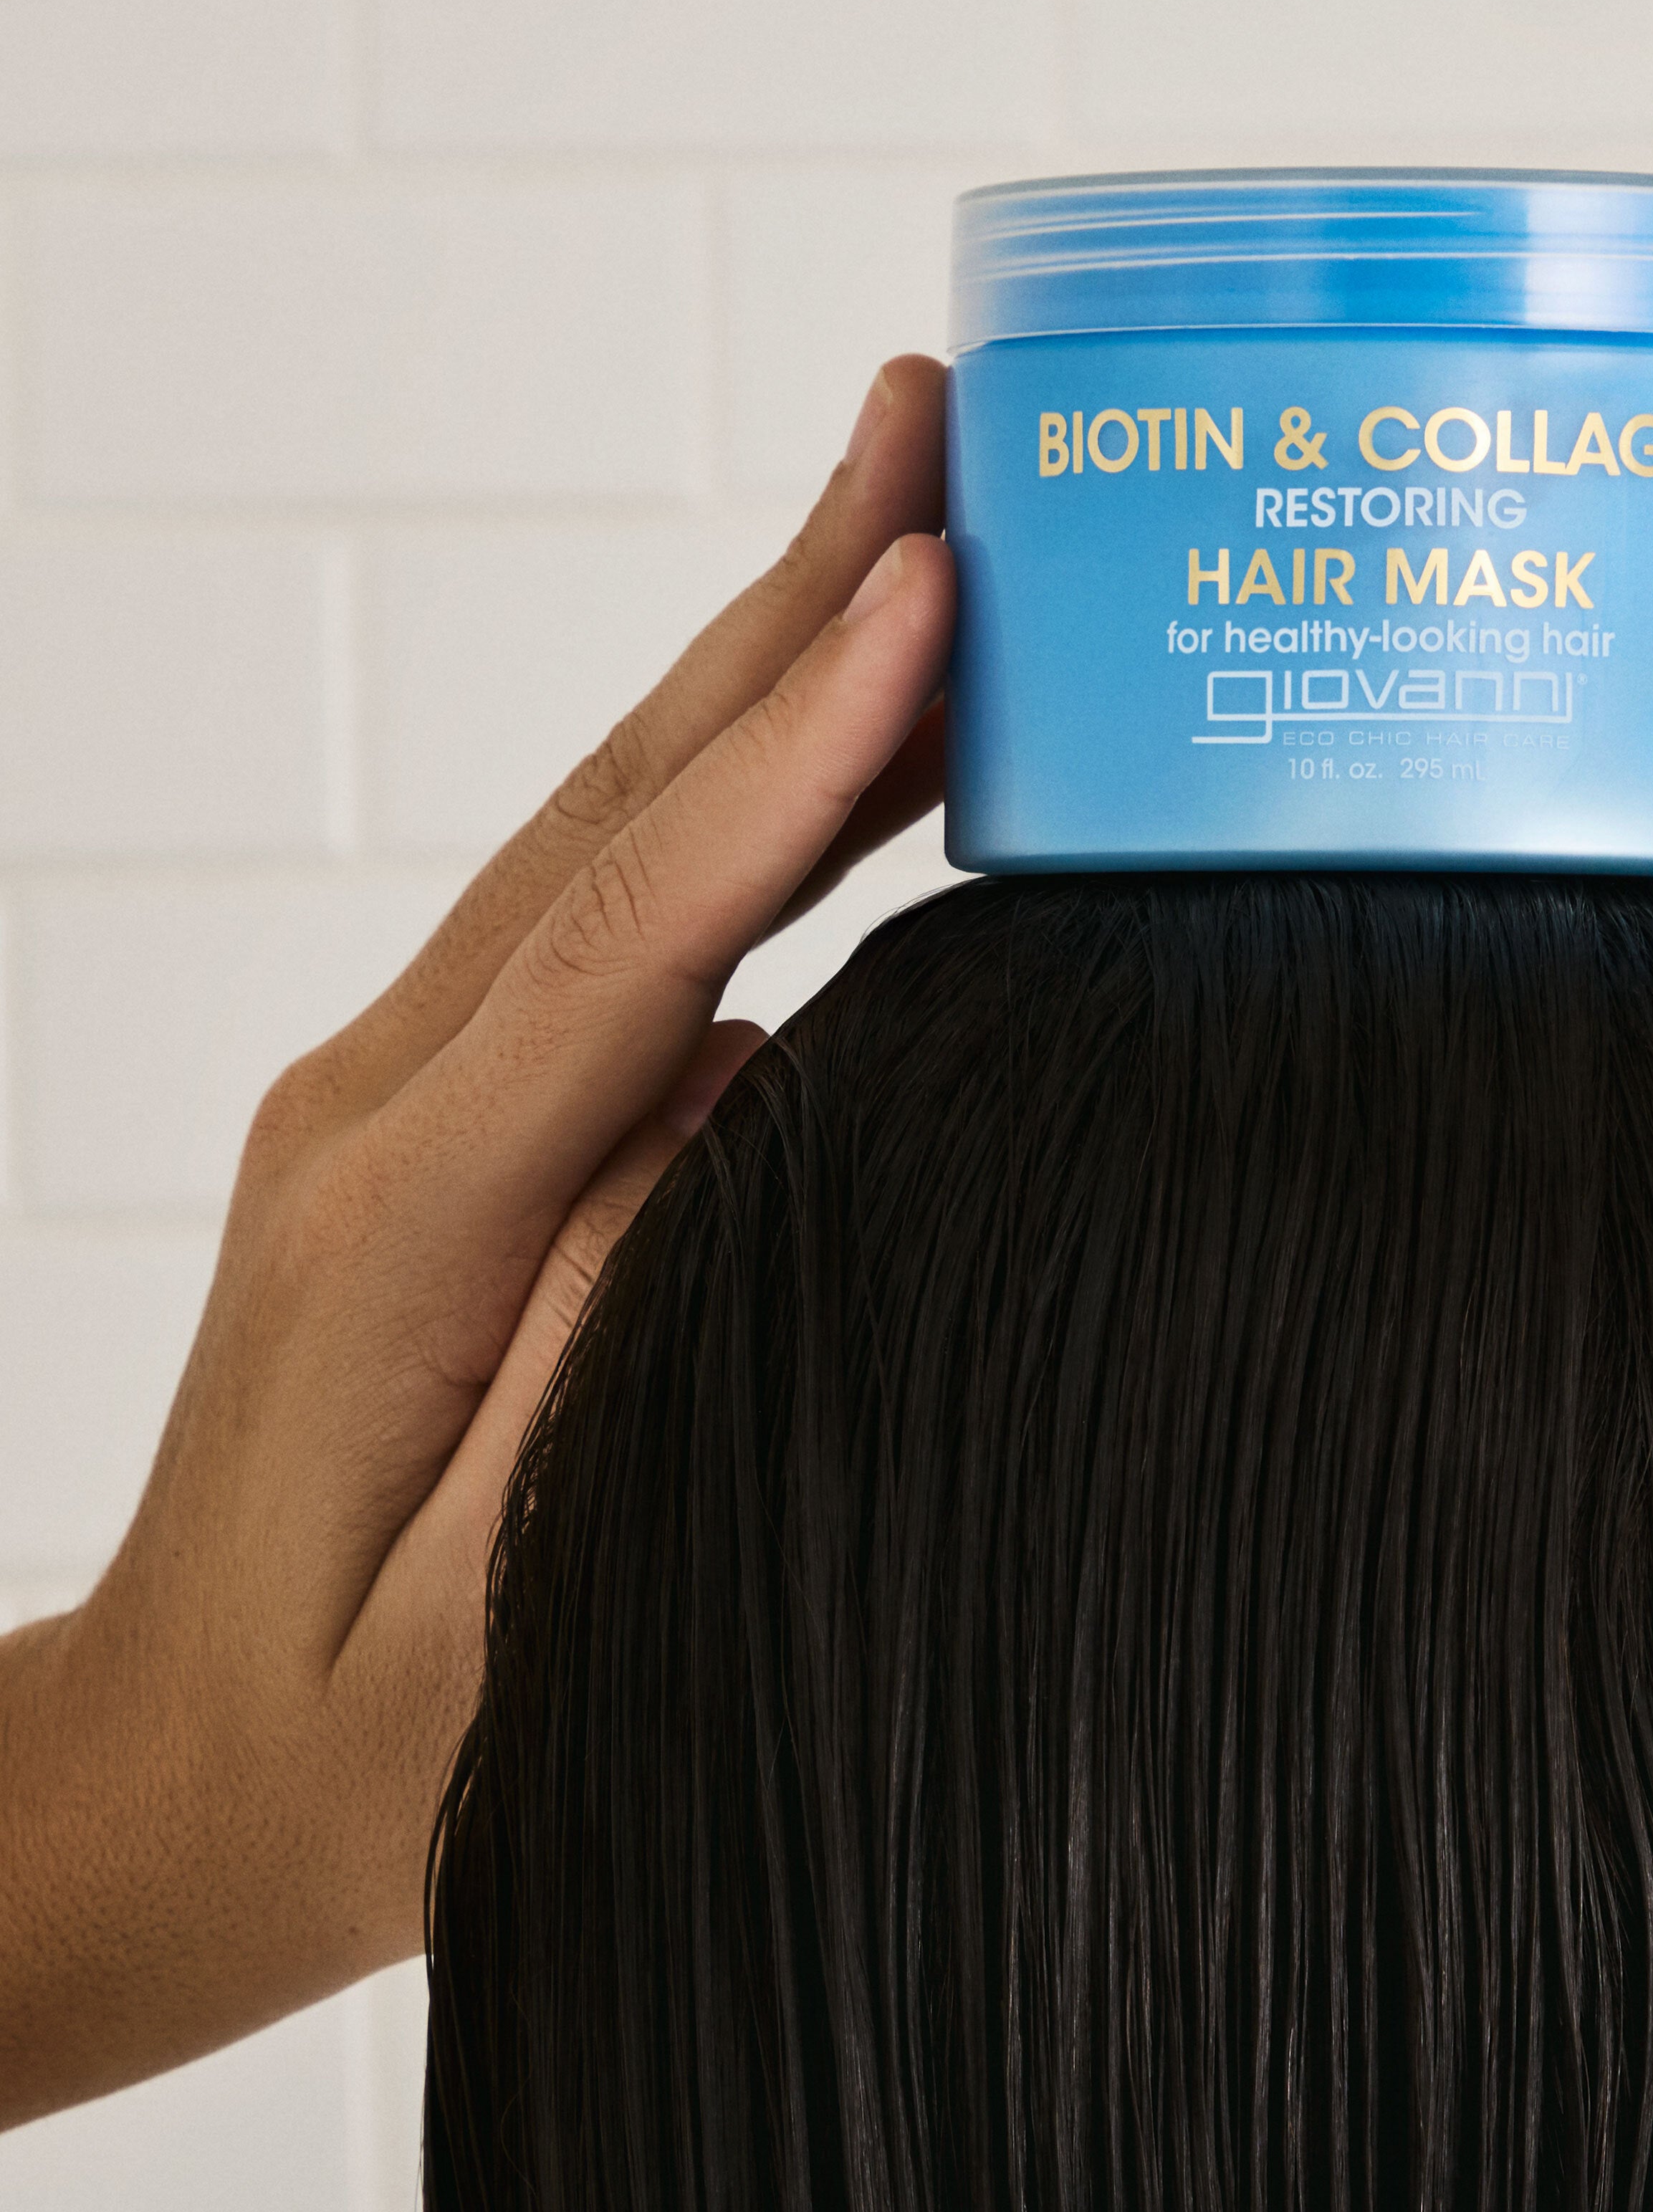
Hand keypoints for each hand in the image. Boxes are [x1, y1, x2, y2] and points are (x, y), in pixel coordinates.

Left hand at [0, 360, 955, 2124]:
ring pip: (608, 835)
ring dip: (765, 669)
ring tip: (917, 516)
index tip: (933, 588)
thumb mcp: (504, 1619)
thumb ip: (620, 1337)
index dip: (796, 754)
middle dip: (788, 608)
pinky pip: (603, 920)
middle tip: (936, 422)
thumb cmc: (341, 1759)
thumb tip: (754, 1092)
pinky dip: (734, 799)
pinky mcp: (431, 1128)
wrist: (156, 1789)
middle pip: (616, 811)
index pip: (638, 931)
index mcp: (406, 1216)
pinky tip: (834, 741)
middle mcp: (381, 1111)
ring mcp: (392, 1102)